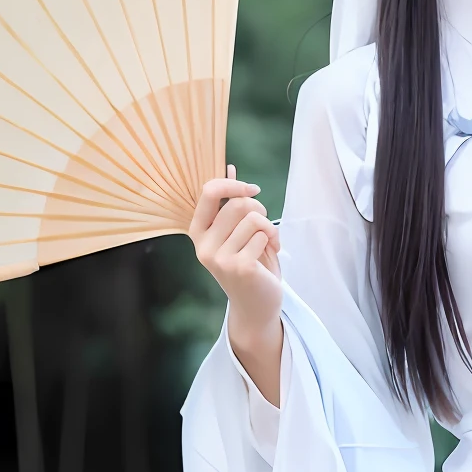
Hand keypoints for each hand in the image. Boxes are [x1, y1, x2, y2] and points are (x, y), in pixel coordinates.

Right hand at [190, 166, 283, 404]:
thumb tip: (229, 166)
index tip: (252, 189)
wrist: (257, 306)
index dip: (233, 184)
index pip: (208, 191)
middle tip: (264, 228)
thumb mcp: (237, 231)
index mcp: (198, 232)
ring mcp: (219, 258)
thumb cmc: (249, 264)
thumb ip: (230, 202)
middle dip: (260, 210)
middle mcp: (203, 245)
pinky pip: (263, 235)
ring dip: (268, 228)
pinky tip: (271, 254)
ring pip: (253, 218)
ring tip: (268, 244)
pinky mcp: (239, 267)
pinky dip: (273, 241)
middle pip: (239, 203)